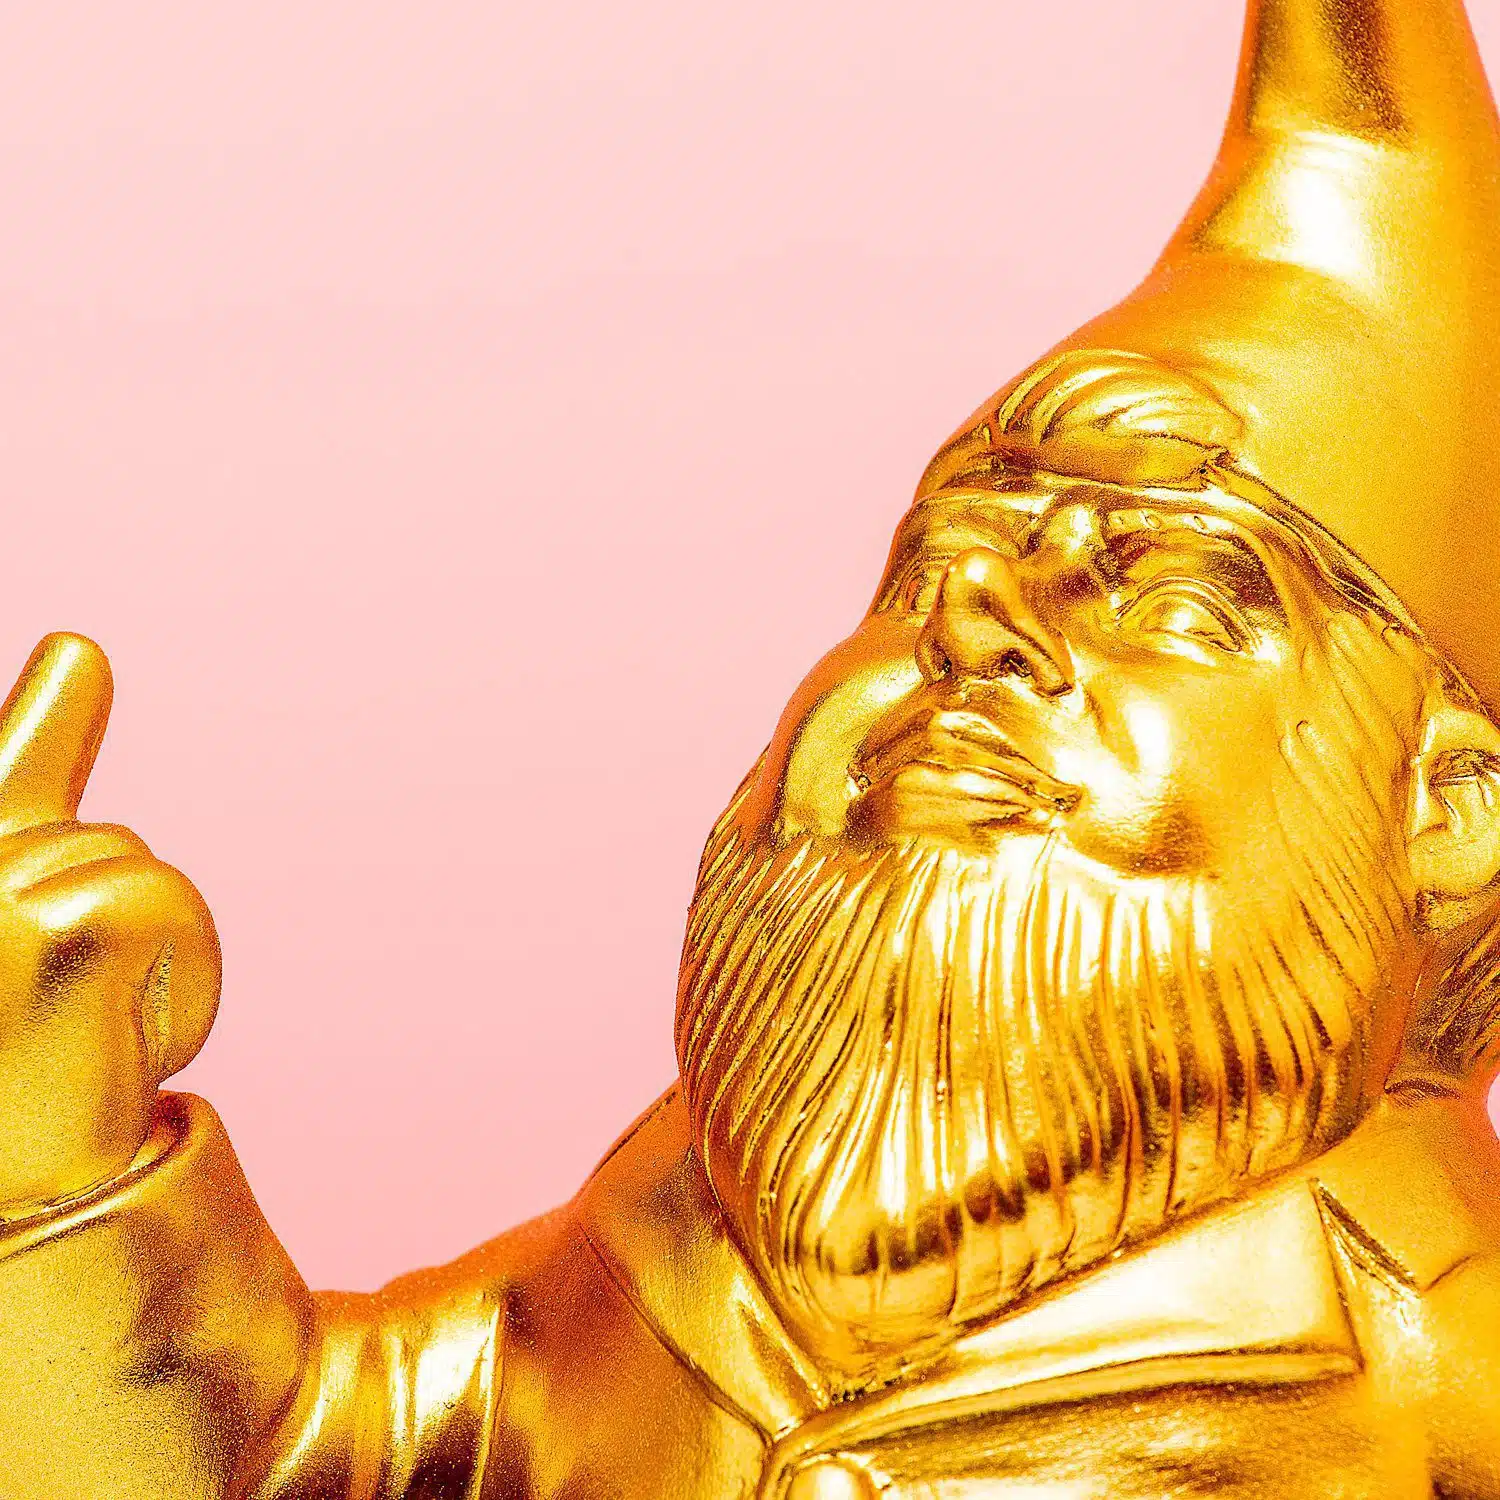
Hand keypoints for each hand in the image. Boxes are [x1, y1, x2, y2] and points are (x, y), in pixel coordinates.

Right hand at [0, 634, 219, 1215]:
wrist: (34, 1205)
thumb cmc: (27, 1062)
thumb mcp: (33, 910)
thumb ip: (29, 774)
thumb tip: (81, 642)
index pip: (7, 781)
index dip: (46, 720)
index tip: (83, 652)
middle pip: (89, 837)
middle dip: (108, 926)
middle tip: (65, 1027)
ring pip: (131, 863)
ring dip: (141, 957)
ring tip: (84, 1038)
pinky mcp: (40, 941)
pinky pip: (161, 896)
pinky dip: (173, 971)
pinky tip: (118, 1044)